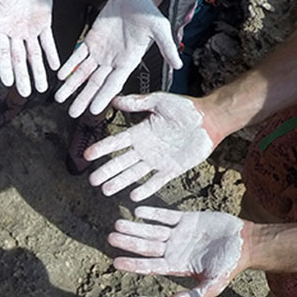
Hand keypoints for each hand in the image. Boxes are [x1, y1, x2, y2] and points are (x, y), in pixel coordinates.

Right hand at [0, 0, 59, 96]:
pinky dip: (52, 54)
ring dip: (38, 71)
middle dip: (22, 76)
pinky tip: (55, 68)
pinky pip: (48, 42)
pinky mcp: (44, 22)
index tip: (6, 82)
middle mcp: (14, 32)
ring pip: (34, 55)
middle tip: (24, 94)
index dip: (4, 67)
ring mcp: (29, 28)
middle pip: (18, 59)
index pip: (1, 51)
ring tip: (41, 88)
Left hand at [55, 0, 182, 117]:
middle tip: (72, 113)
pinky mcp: (91, 40)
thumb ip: (166, 48)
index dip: (103, 97)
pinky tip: (61, 75)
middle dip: (83, 98)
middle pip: (95, 84)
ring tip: (59, 98)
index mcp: (127, 63)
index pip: (113, 84)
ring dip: (71, 85)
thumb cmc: (149, 14)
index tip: (93, 111)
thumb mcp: (160, 30)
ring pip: (83, 72)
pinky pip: (78, 55)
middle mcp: (112, 61)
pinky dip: (69, 65)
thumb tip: (178, 65)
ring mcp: (100, 52)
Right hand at [84, 94, 213, 199]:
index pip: (116, 142)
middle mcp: (145, 148)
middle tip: (93, 180)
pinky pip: (156, 182)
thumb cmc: (186, 109)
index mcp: (140, 132)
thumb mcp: (160, 101)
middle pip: (121, 162)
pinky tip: (134, 196)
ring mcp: (157, 161)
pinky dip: (146, 189)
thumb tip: (115, 99)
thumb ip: (138, 102)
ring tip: (106, 190)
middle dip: (107, 171)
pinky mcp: (171, 170)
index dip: (102, 149)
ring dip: (120, 182)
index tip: (87, 155)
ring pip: (134, 174)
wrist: (209, 120)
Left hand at [108, 207, 245, 296]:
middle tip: (110, 237)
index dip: (132, 264)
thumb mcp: (213, 285)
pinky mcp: (187, 219)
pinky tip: (138, 211)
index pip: (149, 266)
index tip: (114, 262)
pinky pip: (166, 216)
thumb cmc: (230, 266)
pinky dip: (153, 213)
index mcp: (177, 266)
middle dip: (128, 242)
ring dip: (135, 227)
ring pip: (152, 230)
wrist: (247, 243)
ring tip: (118, 224)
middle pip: (146, 246)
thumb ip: (194, 296)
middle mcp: (174, 250)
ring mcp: (179, 234)